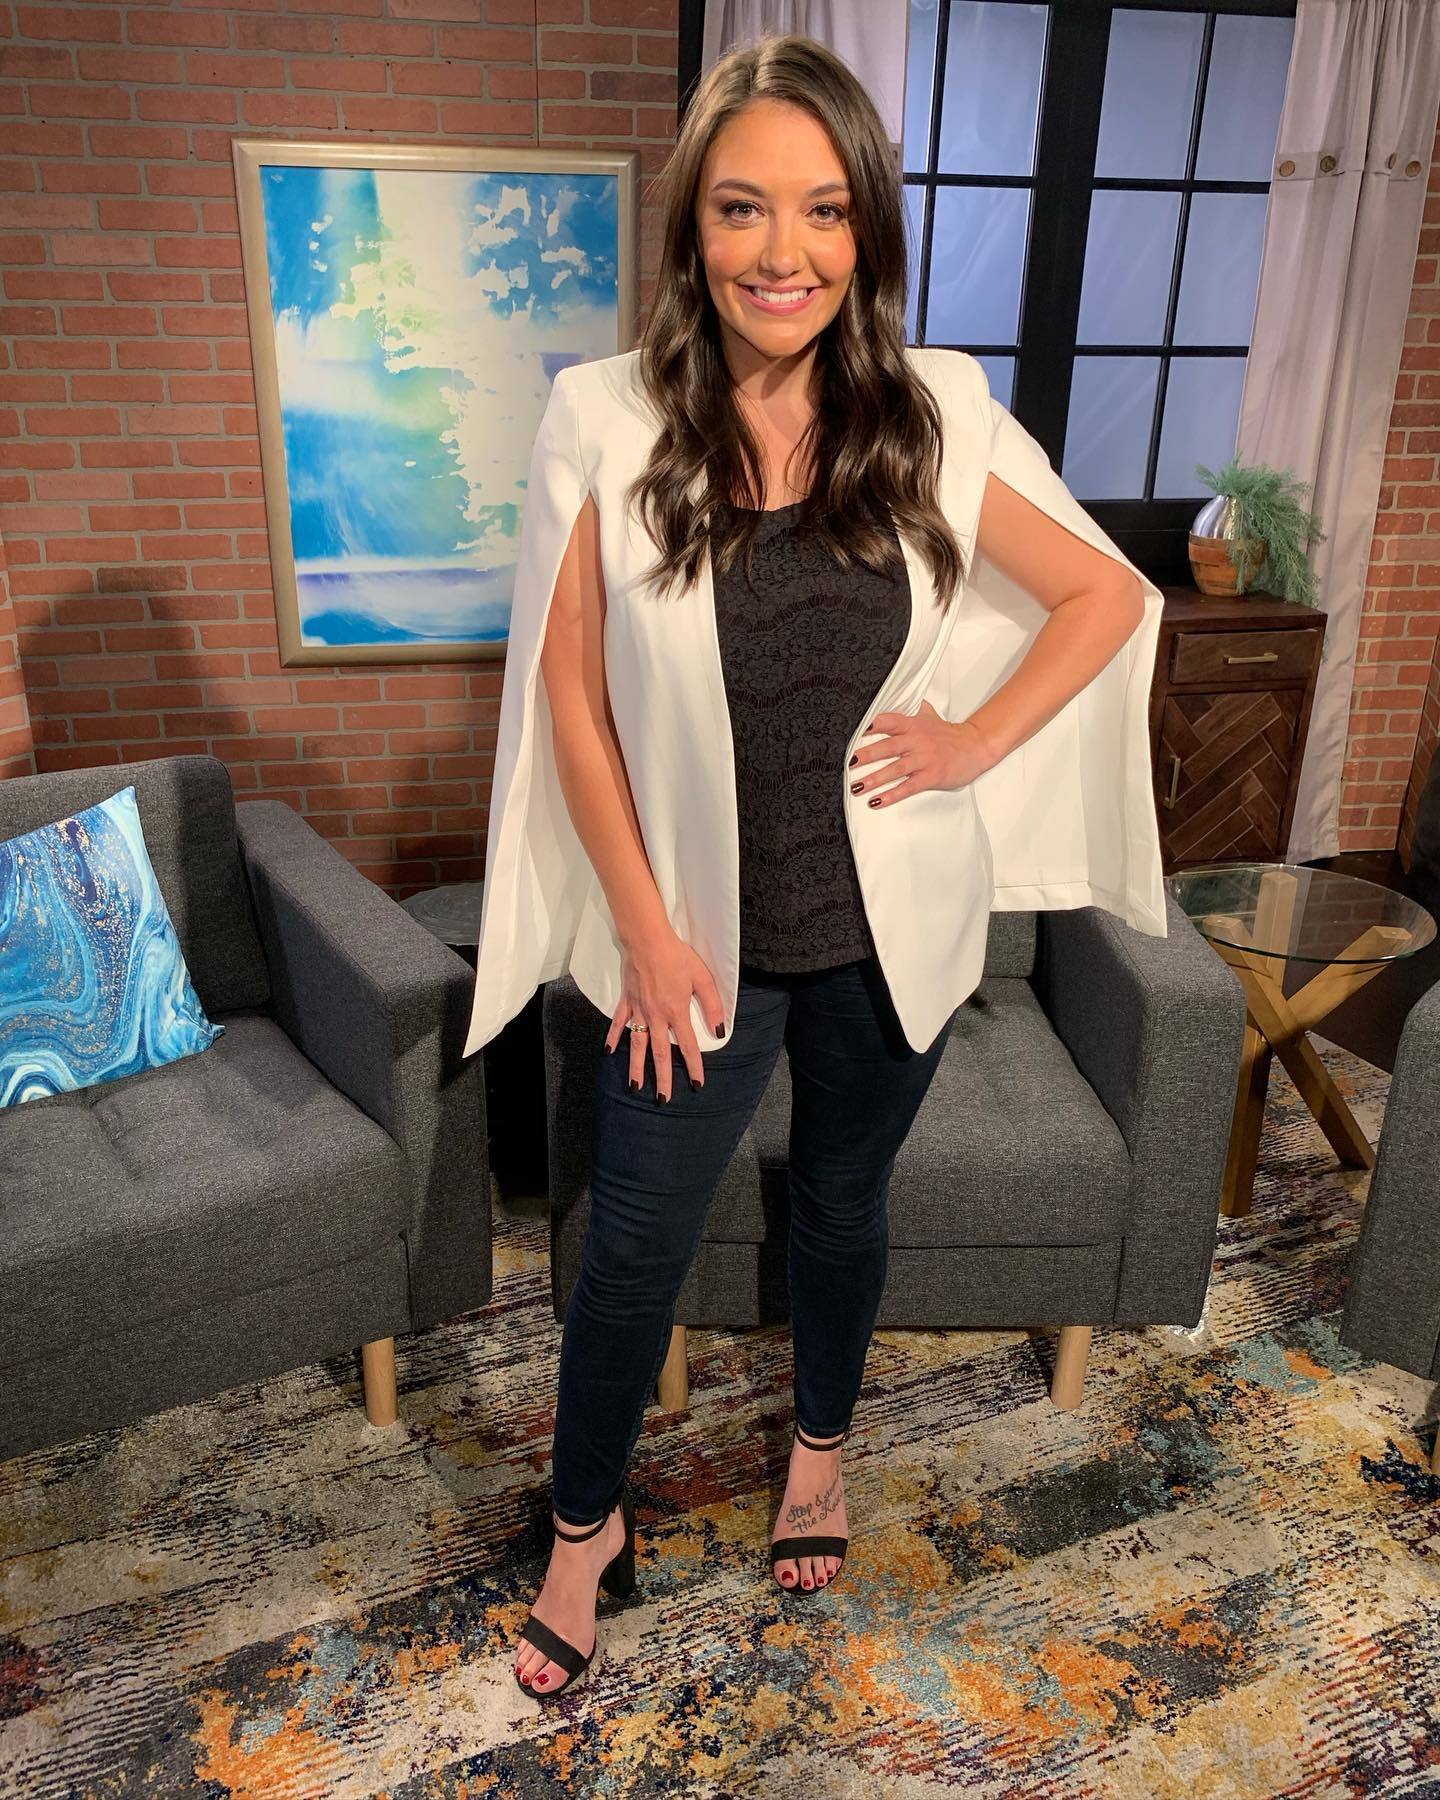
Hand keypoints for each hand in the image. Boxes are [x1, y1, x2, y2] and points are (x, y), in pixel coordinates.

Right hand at [604, 927, 725, 1101]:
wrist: (648, 940)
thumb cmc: (677, 956)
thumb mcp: (703, 979)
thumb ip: (713, 1005)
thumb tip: (719, 1030)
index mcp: (676, 1012)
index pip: (688, 1046)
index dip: (693, 1066)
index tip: (696, 1084)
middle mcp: (656, 1016)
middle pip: (660, 1054)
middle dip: (662, 1079)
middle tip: (663, 1099)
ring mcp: (639, 1010)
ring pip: (638, 1045)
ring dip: (636, 1068)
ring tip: (636, 1087)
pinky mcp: (627, 1001)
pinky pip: (619, 1023)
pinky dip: (614, 1038)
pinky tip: (610, 1052)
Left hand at [847, 700, 993, 808]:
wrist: (977, 746)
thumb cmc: (951, 735)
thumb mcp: (932, 717)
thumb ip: (916, 710)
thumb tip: (908, 698)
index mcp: (914, 725)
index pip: (889, 721)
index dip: (872, 726)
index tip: (855, 732)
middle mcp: (917, 741)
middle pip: (887, 747)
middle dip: (866, 756)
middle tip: (849, 763)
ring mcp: (924, 760)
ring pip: (894, 769)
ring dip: (873, 779)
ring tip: (856, 787)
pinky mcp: (931, 776)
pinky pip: (907, 787)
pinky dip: (891, 795)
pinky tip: (877, 801)